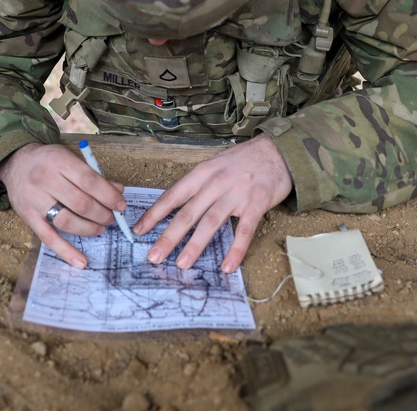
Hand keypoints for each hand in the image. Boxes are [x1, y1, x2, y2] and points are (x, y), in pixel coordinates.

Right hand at [0, 143, 126, 268]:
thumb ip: (93, 175)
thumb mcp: (70, 157)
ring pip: (67, 222)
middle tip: (112, 218)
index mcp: (59, 161)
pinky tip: (81, 261)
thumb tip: (118, 191)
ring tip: (100, 229)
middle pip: (80, 203)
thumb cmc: (48, 160)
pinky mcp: (28, 217)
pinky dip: (65, 251)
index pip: (89, 182)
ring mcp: (35, 200)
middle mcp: (45, 180)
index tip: (121, 205)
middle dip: (102, 214)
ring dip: (89, 229)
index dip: (108, 196)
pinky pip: (48, 238)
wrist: (16, 163)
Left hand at [132, 134, 292, 272]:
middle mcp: (215, 183)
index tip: (139, 230)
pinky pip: (244, 231)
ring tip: (181, 264)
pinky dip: (235, 250)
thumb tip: (176, 207)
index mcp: (201, 173)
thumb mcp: (214, 165)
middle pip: (187, 214)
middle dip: (168, 237)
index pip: (173, 196)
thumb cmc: (242, 160)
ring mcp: (236, 194)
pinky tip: (226, 266)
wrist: (277, 151)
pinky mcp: (256, 204)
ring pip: (210, 223)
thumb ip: (198, 185)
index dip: (154, 214)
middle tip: (154, 255)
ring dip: (195, 246)